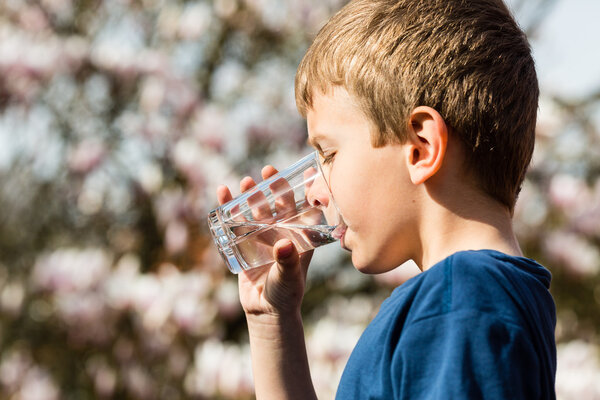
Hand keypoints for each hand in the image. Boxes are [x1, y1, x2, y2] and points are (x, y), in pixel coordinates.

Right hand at [217, 165, 312, 318]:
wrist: (265, 311)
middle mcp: (283, 232)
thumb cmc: (285, 294)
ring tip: (246, 181)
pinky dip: (229, 206)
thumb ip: (288, 263)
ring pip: (257, 209)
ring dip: (252, 194)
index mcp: (300, 236)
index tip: (309, 169)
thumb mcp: (289, 278)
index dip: (307, 189)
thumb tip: (283, 245)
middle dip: (273, 186)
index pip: (306, 208)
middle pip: (279, 203)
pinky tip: (223, 191)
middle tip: (268, 170)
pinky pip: (236, 221)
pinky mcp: (244, 242)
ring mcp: (263, 235)